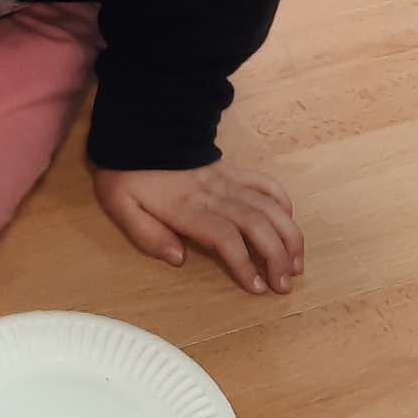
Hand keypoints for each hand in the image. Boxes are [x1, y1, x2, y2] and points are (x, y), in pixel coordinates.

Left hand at [93, 159, 302, 294]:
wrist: (138, 129)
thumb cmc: (128, 173)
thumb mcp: (120, 205)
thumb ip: (147, 235)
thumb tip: (178, 259)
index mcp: (186, 207)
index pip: (225, 236)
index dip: (244, 263)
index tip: (256, 287)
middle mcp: (213, 193)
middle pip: (257, 223)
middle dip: (277, 256)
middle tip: (284, 285)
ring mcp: (227, 179)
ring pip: (269, 205)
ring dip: (288, 235)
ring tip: (296, 263)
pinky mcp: (232, 170)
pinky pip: (264, 183)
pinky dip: (283, 202)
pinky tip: (289, 223)